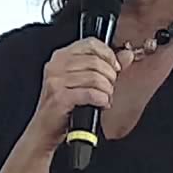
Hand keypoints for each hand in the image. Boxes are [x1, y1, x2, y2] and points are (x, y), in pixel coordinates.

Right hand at [25, 37, 134, 153]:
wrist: (45, 129)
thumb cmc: (64, 105)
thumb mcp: (85, 81)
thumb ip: (107, 66)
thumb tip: (127, 55)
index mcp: (61, 56)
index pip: (90, 43)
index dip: (108, 54)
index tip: (115, 67)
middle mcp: (56, 65)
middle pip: (95, 61)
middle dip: (110, 76)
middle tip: (110, 88)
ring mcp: (56, 81)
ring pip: (95, 78)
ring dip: (106, 90)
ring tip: (105, 98)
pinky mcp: (59, 97)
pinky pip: (90, 93)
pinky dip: (101, 99)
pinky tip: (101, 104)